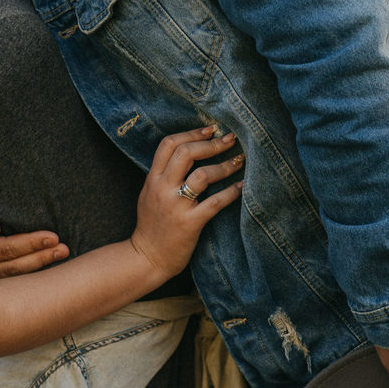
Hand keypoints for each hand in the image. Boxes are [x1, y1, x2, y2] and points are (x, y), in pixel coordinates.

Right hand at [0, 214, 68, 283]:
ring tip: (59, 256)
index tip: (52, 237)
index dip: (29, 244)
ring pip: (7, 281)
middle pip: (10, 268)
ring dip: (35, 268)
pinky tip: (40, 277)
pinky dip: (21, 282)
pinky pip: (0, 288)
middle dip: (39, 258)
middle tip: (64, 248)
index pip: (2, 249)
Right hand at [130, 127, 243, 278]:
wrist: (147, 258)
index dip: (191, 133)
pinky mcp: (189, 223)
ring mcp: (176, 206)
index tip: (210, 129)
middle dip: (211, 144)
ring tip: (239, 161)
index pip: (168, 144)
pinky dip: (231, 192)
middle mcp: (162, 188)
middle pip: (185, 153)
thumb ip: (163, 175)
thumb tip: (187, 153)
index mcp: (152, 179)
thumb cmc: (152, 226)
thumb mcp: (149, 194)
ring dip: (224, 165)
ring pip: (202, 175)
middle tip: (230, 139)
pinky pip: (214, 203)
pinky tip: (241, 187)